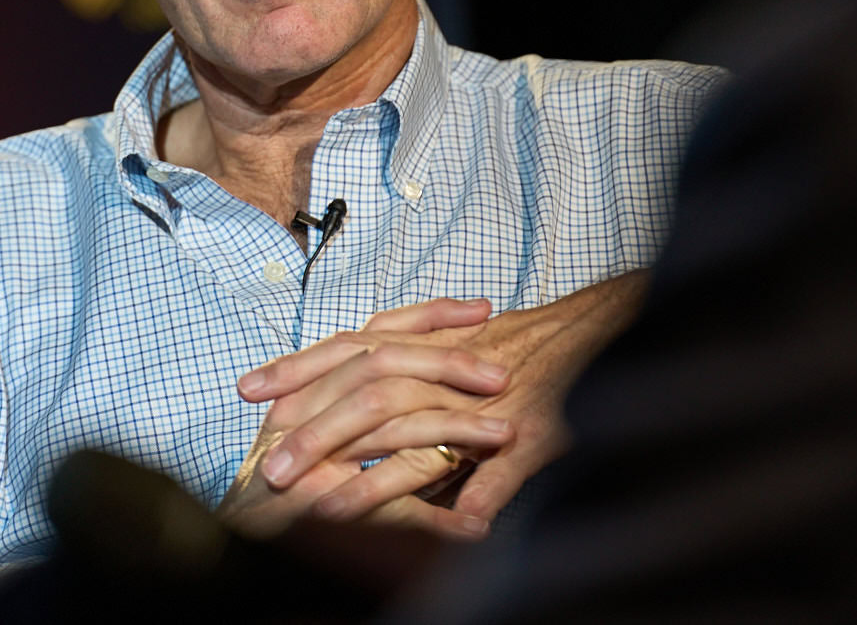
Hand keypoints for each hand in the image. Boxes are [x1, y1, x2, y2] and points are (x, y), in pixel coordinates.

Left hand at [241, 272, 651, 524]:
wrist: (606, 327)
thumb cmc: (530, 342)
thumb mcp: (459, 345)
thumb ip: (414, 364)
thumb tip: (360, 376)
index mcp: (426, 346)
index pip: (348, 352)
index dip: (298, 369)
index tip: (249, 390)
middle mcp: (446, 369)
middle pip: (366, 396)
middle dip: (314, 431)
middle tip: (267, 465)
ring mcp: (482, 402)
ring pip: (412, 435)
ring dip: (365, 476)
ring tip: (318, 505)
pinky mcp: (525, 435)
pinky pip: (481, 471)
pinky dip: (463, 497)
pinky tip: (437, 529)